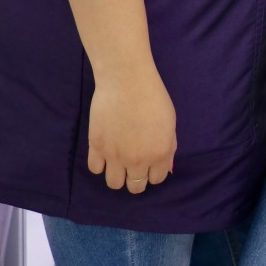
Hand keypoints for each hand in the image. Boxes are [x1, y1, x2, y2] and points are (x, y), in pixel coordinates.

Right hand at [87, 65, 176, 194]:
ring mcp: (115, 155)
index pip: (156, 180)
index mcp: (160, 153)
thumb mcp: (170, 121)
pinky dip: (100, 163)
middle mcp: (138, 159)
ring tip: (119, 159)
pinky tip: (105, 151)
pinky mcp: (96, 146)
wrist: (126, 79)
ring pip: (114, 184)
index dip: (153, 171)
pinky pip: (95, 169)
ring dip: (118, 174)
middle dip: (136, 177)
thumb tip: (165, 169)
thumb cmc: (152, 95)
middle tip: (134, 162)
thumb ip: (169, 147)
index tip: (149, 161)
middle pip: (135, 187)